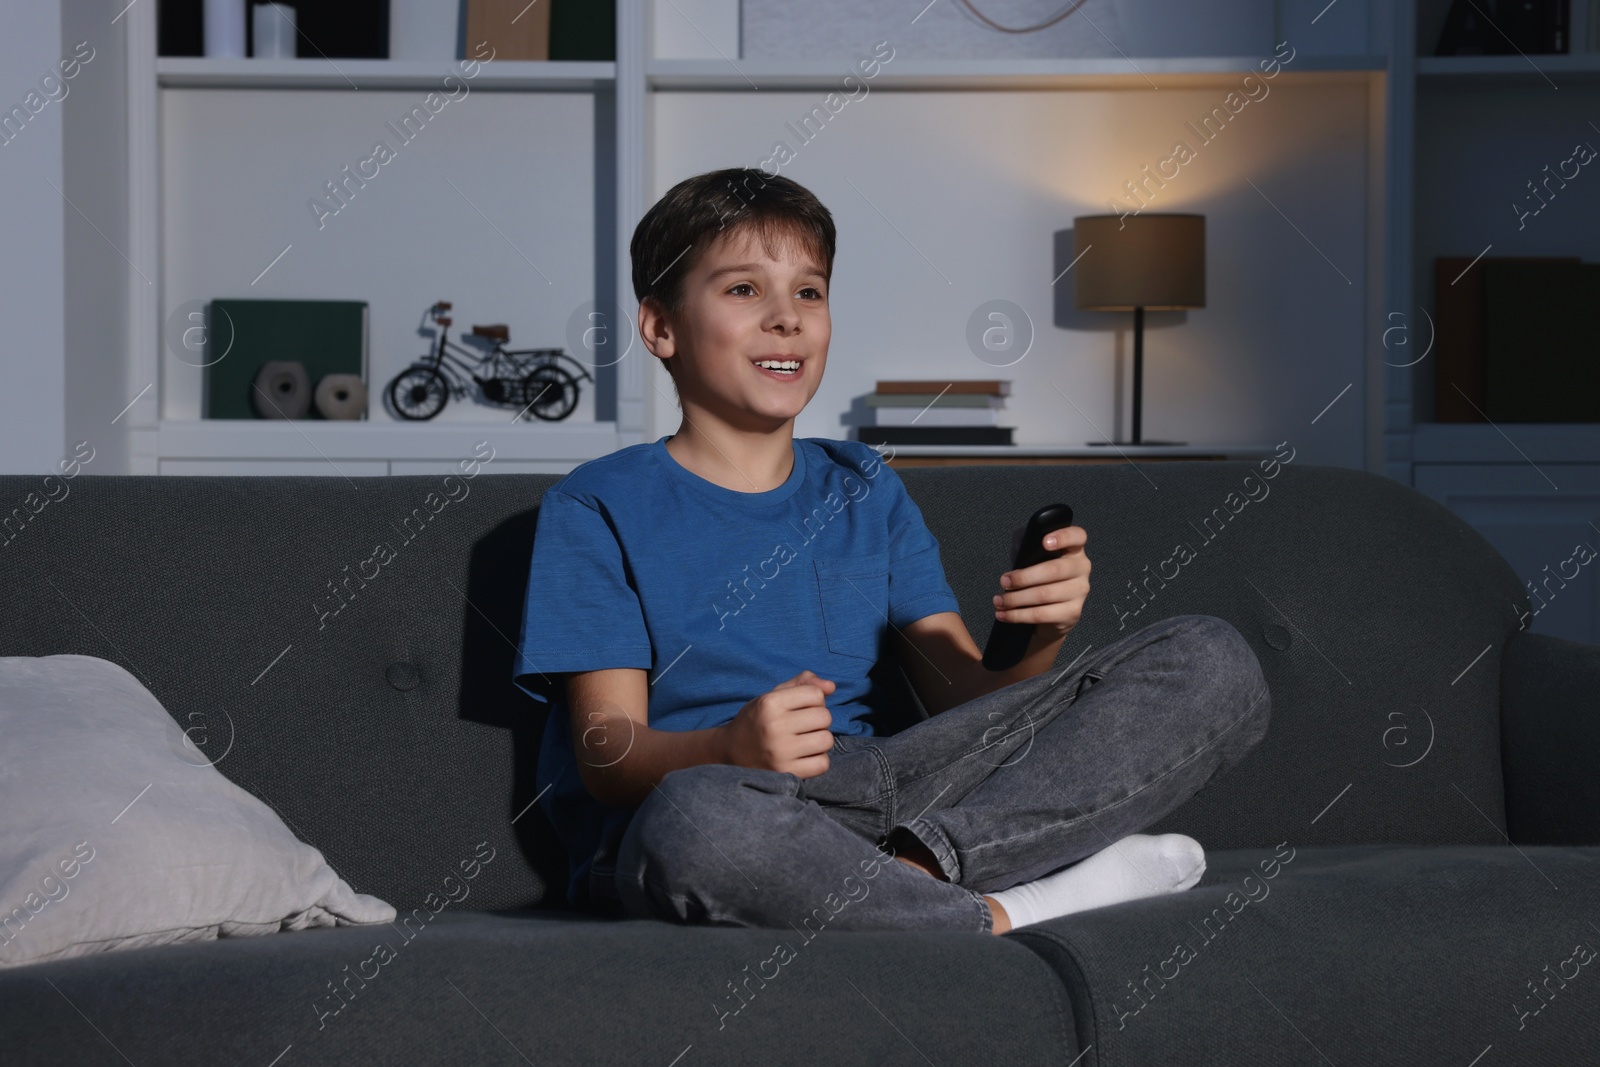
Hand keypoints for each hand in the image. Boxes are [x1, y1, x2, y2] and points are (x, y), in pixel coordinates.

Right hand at [719, 670, 835, 778]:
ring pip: (826, 740)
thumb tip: (832, 686)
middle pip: (824, 717)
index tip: (801, 708)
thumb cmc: (757, 720)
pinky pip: (823, 764)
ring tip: (805, 741)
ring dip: (820, 740)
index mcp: (770, 703)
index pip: (816, 694)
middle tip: (803, 726)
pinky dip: (818, 760)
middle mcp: (774, 727)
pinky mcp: (786, 773)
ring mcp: (780, 752)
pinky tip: (804, 756)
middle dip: (819, 720)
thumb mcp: (772, 696)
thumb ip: (802, 684)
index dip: (814, 700)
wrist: (730, 752)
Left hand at [994, 524, 1089, 639]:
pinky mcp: (1072, 612)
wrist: (1049, 609)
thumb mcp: (1031, 556)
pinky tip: (1004, 614)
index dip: (1063, 537)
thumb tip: (1020, 545)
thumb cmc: (1038, 576)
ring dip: (1016, 599)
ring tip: (999, 600)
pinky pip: (1042, 614)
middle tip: (1004, 581)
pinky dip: (1018, 615)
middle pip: (1054, 570)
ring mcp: (1079, 591)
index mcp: (1074, 549)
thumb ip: (1026, 544)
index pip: (1077, 537)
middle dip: (1023, 577)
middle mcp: (1081, 569)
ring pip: (1044, 595)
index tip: (1044, 542)